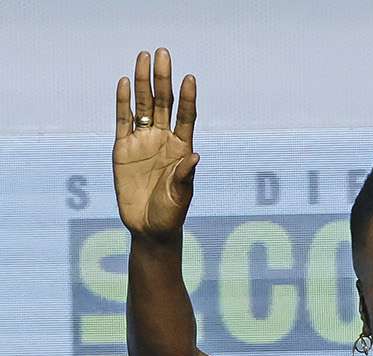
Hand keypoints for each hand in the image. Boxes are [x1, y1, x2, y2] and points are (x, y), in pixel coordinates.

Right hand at [114, 49, 198, 239]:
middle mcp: (163, 140)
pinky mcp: (123, 148)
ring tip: (143, 57)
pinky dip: (123, 102)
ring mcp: (143, 141)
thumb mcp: (180, 198)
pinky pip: (123, 120)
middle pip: (163, 102)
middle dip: (163, 78)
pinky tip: (123, 84)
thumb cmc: (170, 215)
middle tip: (162, 53)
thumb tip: (195, 156)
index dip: (187, 98)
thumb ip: (185, 177)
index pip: (186, 117)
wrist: (149, 229)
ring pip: (143, 105)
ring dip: (142, 82)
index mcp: (181, 149)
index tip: (190, 78)